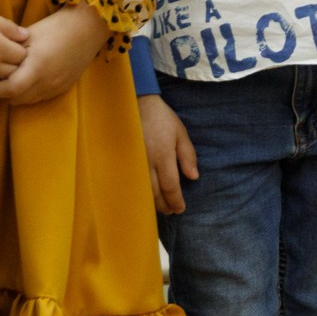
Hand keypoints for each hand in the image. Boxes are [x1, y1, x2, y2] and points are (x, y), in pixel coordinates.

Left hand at [0, 4, 107, 105]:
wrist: (89, 27)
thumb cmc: (56, 26)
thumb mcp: (28, 36)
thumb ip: (10, 53)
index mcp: (38, 65)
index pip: (10, 89)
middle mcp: (48, 80)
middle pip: (17, 99)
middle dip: (0, 94)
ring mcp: (58, 85)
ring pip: (28, 100)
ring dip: (15, 95)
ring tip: (7, 82)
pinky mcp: (64, 87)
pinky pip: (41, 96)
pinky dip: (29, 93)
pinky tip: (26, 80)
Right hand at [139, 93, 197, 214]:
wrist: (134, 104)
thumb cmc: (161, 118)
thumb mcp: (181, 132)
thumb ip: (188, 155)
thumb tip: (193, 177)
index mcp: (163, 155)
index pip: (170, 186)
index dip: (175, 200)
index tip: (180, 209)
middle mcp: (147, 162)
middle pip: (155, 192)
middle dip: (164, 205)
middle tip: (172, 211)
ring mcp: (133, 162)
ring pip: (142, 190)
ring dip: (152, 202)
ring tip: (161, 208)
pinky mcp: (123, 161)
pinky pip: (131, 182)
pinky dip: (139, 193)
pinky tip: (144, 197)